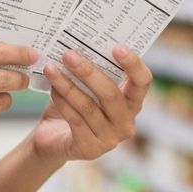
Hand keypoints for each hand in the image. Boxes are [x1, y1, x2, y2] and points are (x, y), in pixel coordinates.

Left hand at [33, 46, 151, 163]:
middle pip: (111, 94)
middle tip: (68, 54)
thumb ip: (94, 71)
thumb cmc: (74, 106)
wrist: (53, 140)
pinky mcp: (90, 148)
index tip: (117, 47)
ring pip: (88, 106)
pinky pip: (75, 119)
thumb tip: (82, 42)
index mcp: (132, 104)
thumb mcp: (87, 88)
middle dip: (88, 72)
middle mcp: (126, 123)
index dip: (133, 65)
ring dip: (67, 84)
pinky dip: (62, 101)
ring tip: (51, 68)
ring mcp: (110, 139)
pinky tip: (52, 88)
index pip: (142, 83)